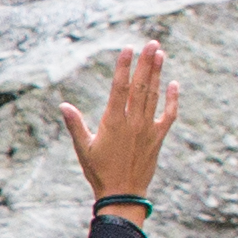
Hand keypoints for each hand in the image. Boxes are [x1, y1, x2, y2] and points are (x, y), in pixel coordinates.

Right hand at [62, 38, 175, 202]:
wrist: (123, 193)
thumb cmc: (99, 172)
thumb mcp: (83, 149)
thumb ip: (75, 125)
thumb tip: (64, 106)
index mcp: (113, 122)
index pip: (119, 87)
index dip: (124, 66)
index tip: (128, 48)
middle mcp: (133, 121)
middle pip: (141, 86)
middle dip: (146, 63)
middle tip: (152, 43)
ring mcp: (148, 128)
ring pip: (154, 95)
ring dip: (158, 74)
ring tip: (160, 55)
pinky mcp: (158, 137)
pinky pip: (169, 114)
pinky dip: (172, 99)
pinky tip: (173, 84)